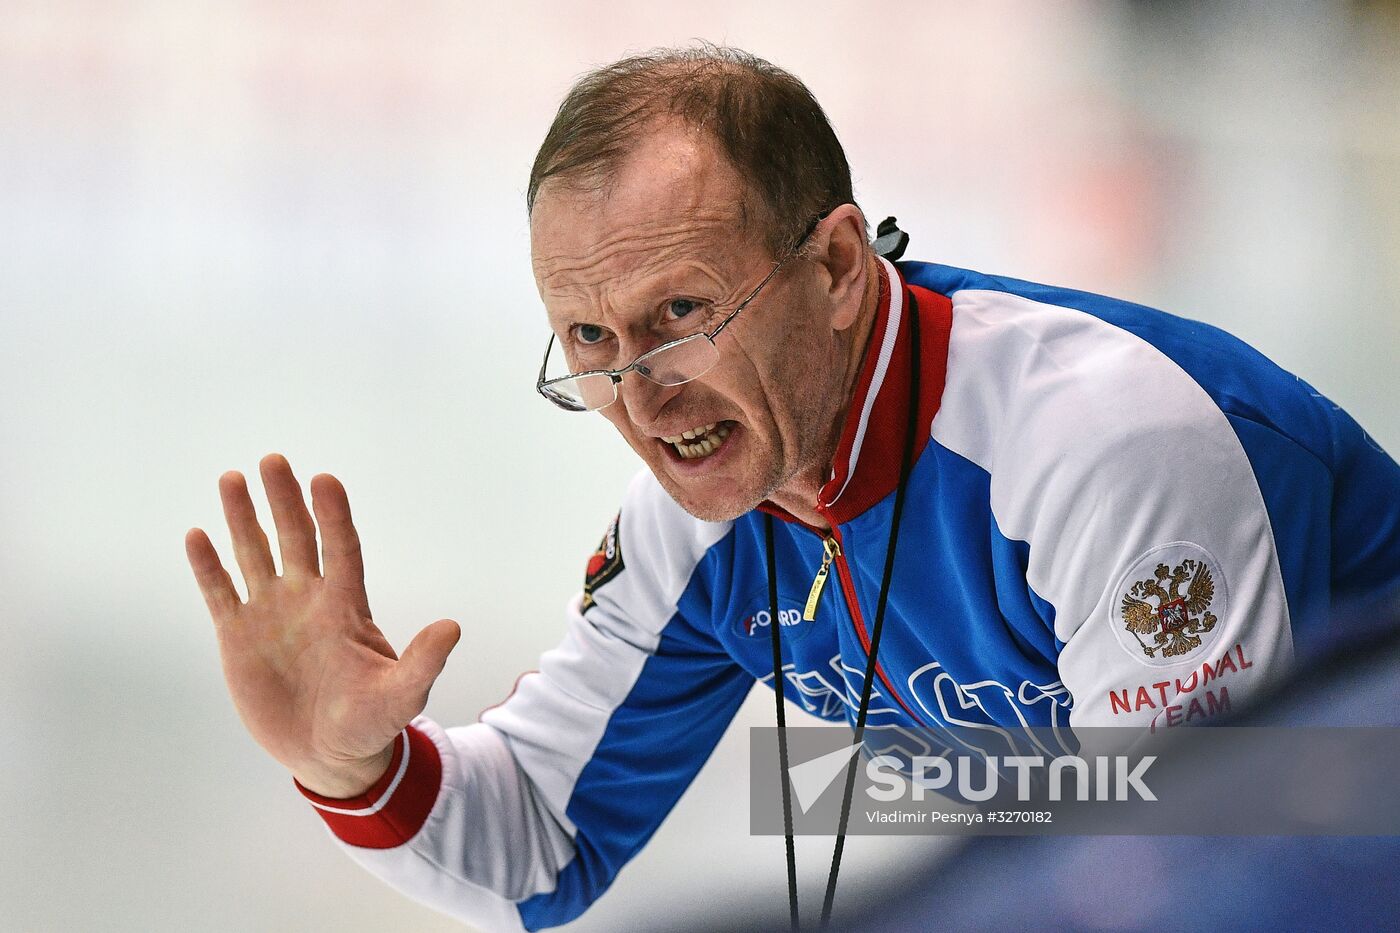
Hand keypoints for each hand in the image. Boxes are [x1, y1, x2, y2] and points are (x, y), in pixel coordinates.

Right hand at [185, 453, 460, 797]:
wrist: (329, 755)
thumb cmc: (371, 722)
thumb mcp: (402, 695)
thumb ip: (423, 662)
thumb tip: (452, 627)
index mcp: (346, 606)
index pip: (341, 549)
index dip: (333, 516)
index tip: (325, 481)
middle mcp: (308, 599)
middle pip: (295, 539)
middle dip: (284, 501)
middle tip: (273, 461)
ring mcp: (271, 614)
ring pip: (255, 555)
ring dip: (243, 519)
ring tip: (232, 479)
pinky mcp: (239, 636)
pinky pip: (222, 592)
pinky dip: (209, 567)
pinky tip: (198, 536)